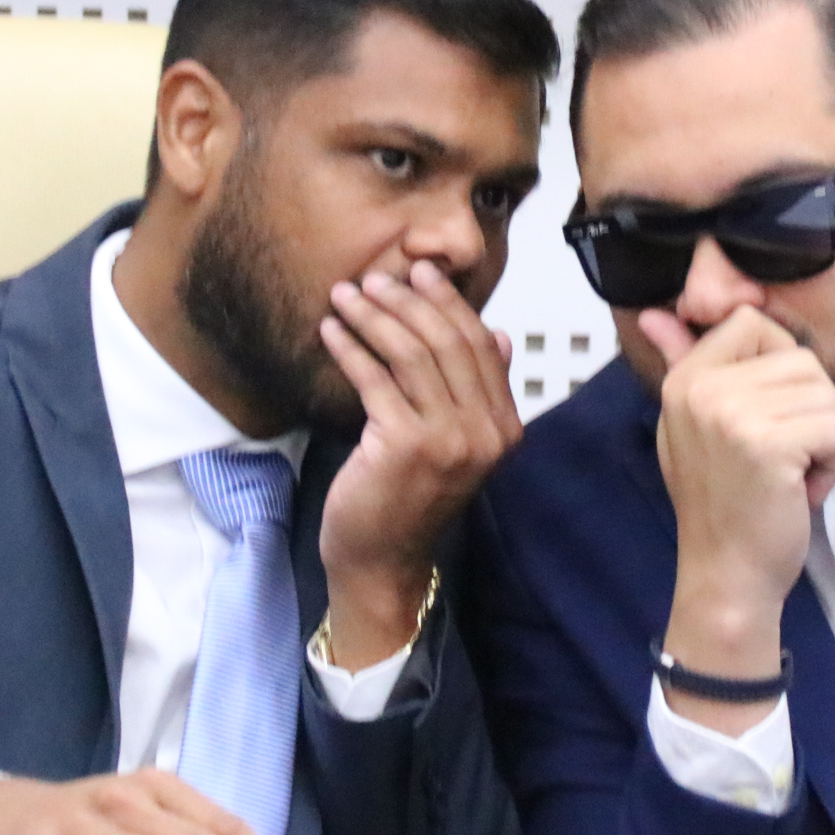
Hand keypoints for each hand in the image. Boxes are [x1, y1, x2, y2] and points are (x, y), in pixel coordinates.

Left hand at [315, 259, 524, 667]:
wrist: (384, 562)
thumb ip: (481, 393)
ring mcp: (447, 440)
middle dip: (408, 300)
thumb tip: (500, 335)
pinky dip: (350, 348)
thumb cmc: (412, 500)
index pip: (481, 346)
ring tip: (346, 295)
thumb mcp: (459, 445)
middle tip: (376, 276)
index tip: (421, 272)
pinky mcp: (403, 445)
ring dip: (374, 317)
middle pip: (448, 342)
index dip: (450, 303)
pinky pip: (375, 379)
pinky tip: (330, 332)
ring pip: (411, 354)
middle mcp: (485, 433)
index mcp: (505, 428)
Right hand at [642, 305, 834, 730]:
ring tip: (789, 475)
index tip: (766, 414)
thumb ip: (682, 362)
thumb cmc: (720, 502)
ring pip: (825, 394)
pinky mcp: (768, 445)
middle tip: (780, 457)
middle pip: (801, 359)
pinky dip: (832, 464)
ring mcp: (733, 414)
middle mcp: (702, 388)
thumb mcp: (693, 426)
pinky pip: (834, 429)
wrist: (725, 575)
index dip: (780, 365)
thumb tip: (656, 313)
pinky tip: (800, 491)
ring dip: (824, 440)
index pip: (753, 322)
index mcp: (685, 378)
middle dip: (811, 410)